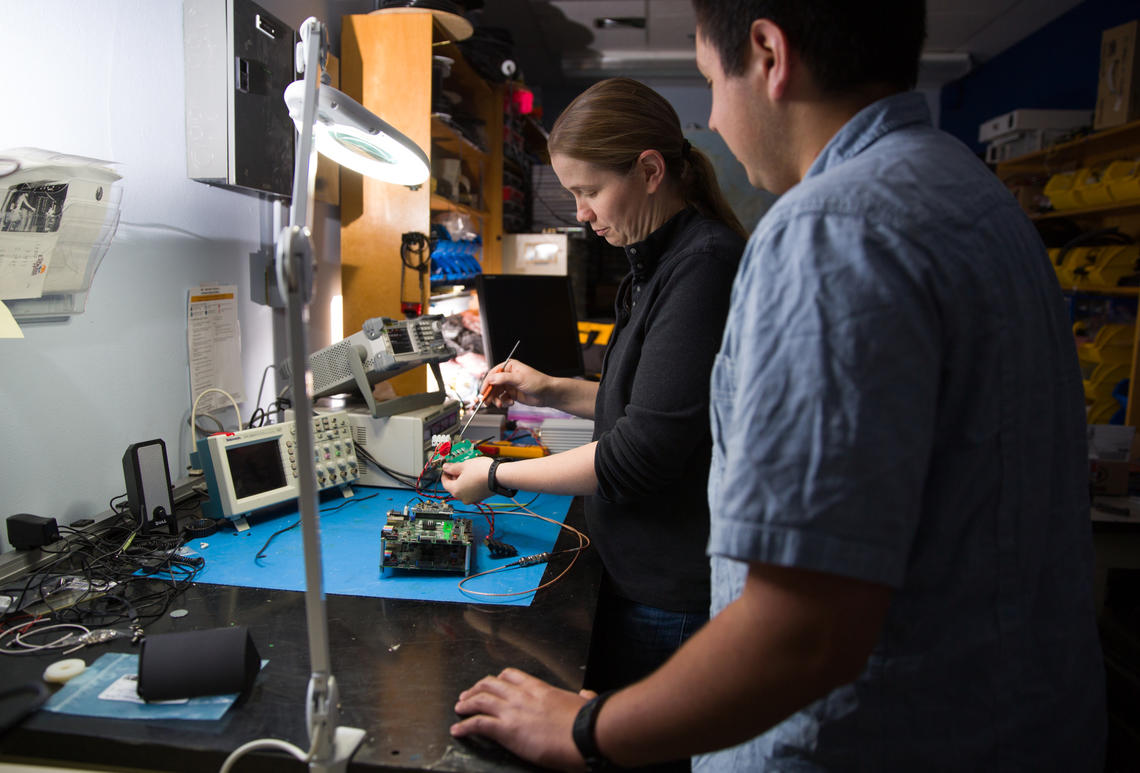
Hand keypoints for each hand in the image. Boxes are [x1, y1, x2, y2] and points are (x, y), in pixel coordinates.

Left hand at [440, 456, 493, 503]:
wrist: (499, 476)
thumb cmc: (482, 471)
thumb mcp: (464, 465)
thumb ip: (452, 467)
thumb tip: (446, 467)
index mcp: (456, 490)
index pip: (445, 483)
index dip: (445, 474)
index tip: (447, 468)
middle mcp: (463, 497)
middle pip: (454, 487)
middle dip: (454, 477)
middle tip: (458, 468)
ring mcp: (472, 499)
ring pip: (463, 489)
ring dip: (463, 481)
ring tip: (468, 470)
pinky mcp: (480, 498)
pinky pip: (471, 491)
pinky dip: (471, 485)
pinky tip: (474, 476)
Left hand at [451, 667, 594, 771]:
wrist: (584, 733)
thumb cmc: (586, 722)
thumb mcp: (584, 703)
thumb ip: (582, 697)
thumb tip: (587, 695)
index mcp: (540, 688)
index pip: (512, 675)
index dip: (498, 678)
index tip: (491, 682)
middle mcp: (522, 695)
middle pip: (491, 684)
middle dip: (476, 688)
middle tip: (468, 695)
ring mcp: (512, 711)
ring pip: (480, 699)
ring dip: (466, 704)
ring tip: (459, 708)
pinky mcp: (506, 730)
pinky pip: (478, 724)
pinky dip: (464, 726)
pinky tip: (457, 730)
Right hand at [482, 360, 551, 408]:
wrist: (548, 394)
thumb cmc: (538, 382)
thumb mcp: (519, 379)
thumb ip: (504, 378)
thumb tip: (491, 379)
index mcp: (509, 366)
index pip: (493, 374)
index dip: (486, 384)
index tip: (483, 392)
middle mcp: (508, 375)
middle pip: (492, 384)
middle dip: (490, 394)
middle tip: (486, 402)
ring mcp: (509, 385)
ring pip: (496, 393)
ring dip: (496, 400)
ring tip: (500, 404)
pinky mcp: (512, 394)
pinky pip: (502, 398)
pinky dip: (504, 402)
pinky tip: (510, 403)